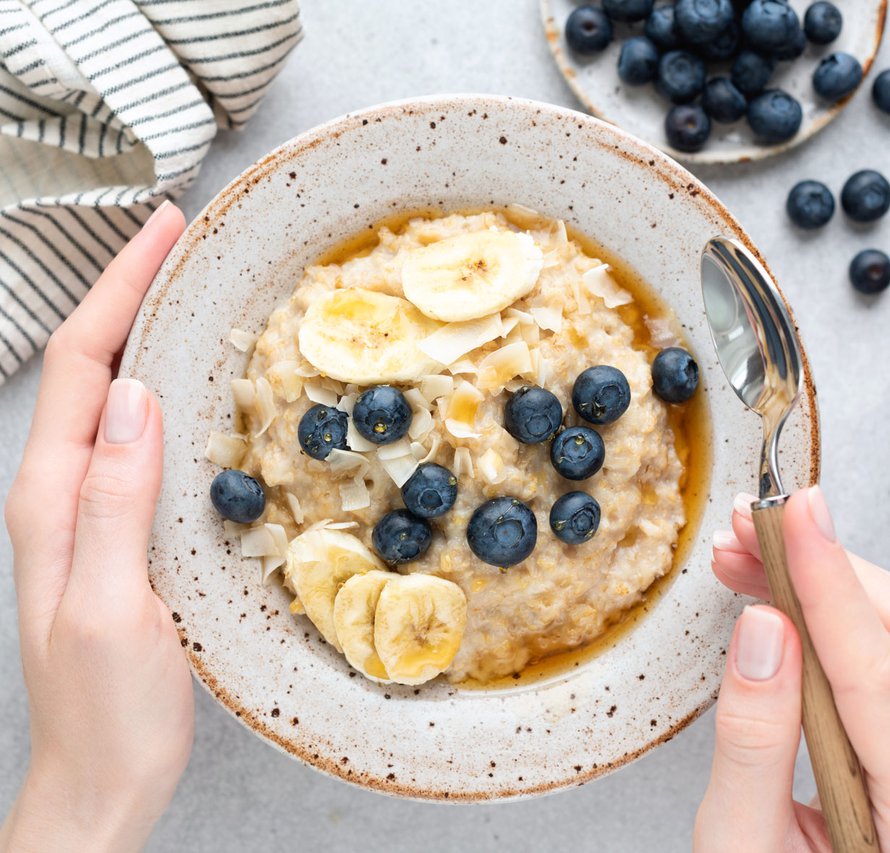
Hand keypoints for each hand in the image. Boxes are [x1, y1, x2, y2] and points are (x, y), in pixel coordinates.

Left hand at [2, 202, 191, 852]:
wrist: (103, 774)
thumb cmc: (109, 708)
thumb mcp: (113, 606)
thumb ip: (114, 502)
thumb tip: (139, 398)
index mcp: (54, 498)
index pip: (85, 368)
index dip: (120, 291)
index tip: (162, 231)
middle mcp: (63, 491)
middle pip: (93, 367)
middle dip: (130, 292)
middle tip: (179, 241)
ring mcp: (90, 509)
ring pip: (115, 397)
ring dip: (145, 332)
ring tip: (188, 289)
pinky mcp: (120, 528)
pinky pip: (138, 437)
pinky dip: (164, 389)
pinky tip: (194, 384)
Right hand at [695, 487, 889, 850]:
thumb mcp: (741, 845)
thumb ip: (754, 739)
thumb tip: (762, 632)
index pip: (874, 672)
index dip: (830, 582)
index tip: (798, 514)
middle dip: (822, 571)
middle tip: (749, 532)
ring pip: (889, 645)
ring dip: (819, 589)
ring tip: (746, 560)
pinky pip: (875, 667)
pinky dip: (827, 624)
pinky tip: (779, 604)